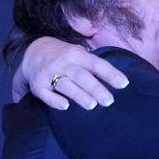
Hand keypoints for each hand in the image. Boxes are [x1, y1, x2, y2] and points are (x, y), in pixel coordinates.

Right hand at [13, 36, 128, 109]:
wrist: (34, 51)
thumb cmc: (66, 58)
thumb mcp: (80, 56)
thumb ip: (95, 67)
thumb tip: (120, 82)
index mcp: (77, 55)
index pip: (97, 64)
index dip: (110, 73)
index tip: (124, 84)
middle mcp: (63, 63)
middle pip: (81, 76)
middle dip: (96, 88)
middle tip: (109, 101)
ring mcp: (49, 73)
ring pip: (65, 84)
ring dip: (78, 94)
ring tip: (92, 105)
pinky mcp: (38, 85)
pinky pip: (45, 93)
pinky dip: (54, 100)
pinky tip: (65, 107)